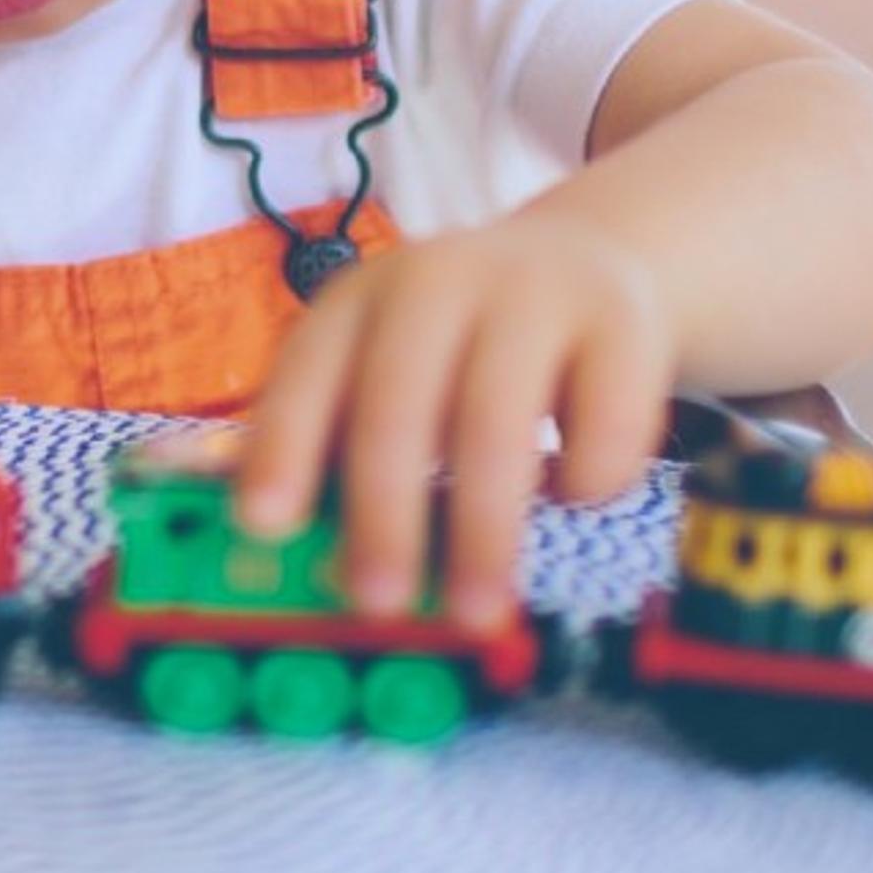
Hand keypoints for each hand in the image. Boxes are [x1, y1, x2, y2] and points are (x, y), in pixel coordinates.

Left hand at [231, 212, 676, 634]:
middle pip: (398, 402)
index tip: (263, 526)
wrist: (592, 262)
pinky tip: (568, 492)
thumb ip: (326, 443)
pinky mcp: (623, 325)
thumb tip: (248, 530)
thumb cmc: (459, 351)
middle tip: (378, 603)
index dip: (282, 447)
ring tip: (477, 610)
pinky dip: (580, 484)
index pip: (307, 372)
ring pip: (497, 421)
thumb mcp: (384, 368)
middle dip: (383, 515)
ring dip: (482, 531)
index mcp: (361, 298)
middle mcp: (439, 280)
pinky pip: (600, 428)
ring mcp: (534, 294)